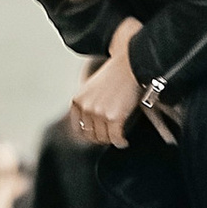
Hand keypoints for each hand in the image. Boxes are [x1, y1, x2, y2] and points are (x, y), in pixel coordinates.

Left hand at [68, 21, 142, 149]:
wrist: (128, 65)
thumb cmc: (114, 73)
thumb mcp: (92, 88)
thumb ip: (88, 104)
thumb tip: (91, 124)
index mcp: (78, 100)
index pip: (79, 128)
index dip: (89, 134)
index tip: (96, 135)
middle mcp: (86, 107)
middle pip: (91, 135)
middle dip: (101, 137)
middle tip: (109, 136)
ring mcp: (99, 113)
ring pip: (103, 138)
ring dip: (111, 140)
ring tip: (117, 137)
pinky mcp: (113, 117)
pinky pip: (116, 139)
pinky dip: (120, 142)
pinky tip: (123, 140)